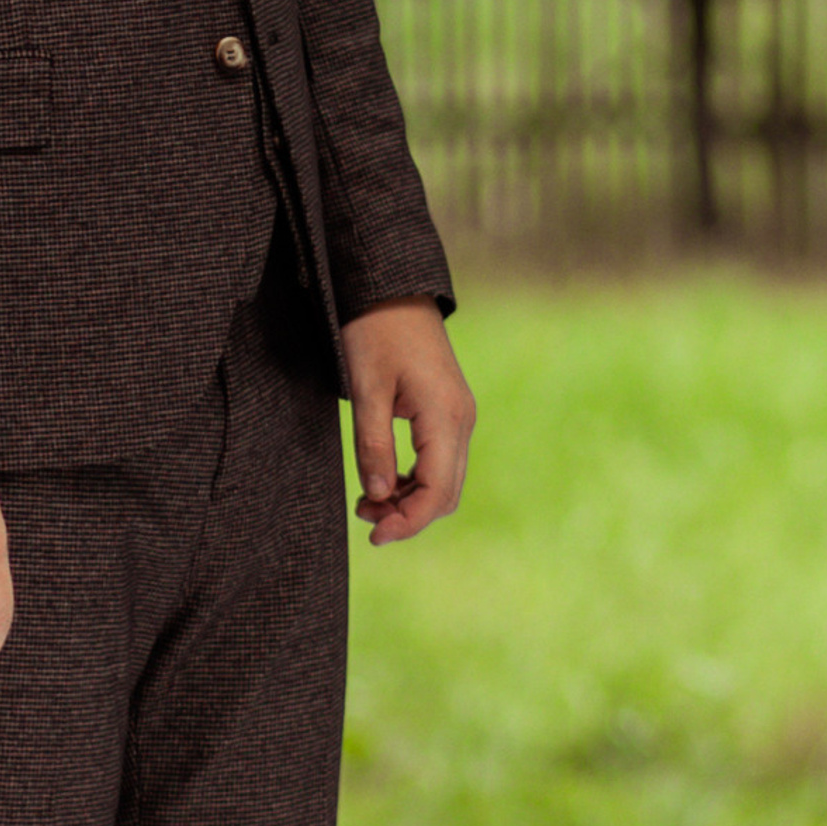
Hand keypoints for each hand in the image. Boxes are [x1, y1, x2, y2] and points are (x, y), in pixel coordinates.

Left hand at [343, 301, 474, 545]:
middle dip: (408, 515)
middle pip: (446, 492)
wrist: (393, 289)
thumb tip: (378, 497)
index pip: (437, 491)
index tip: (374, 536)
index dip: (408, 522)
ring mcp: (459, 414)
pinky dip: (416, 479)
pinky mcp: (448, 410)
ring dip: (411, 499)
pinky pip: (441, 460)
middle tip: (365, 522)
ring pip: (445, 479)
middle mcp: (461, 419)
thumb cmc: (375, 332)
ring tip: (367, 502)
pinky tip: (385, 481)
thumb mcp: (366, 389)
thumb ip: (373, 446)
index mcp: (445, 416)